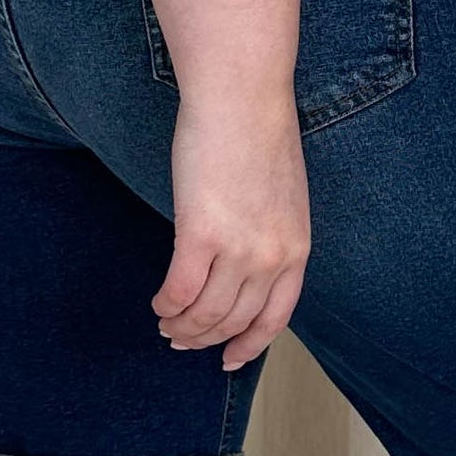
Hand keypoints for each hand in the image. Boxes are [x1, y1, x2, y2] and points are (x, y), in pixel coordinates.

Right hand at [154, 85, 310, 372]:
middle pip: (234, 320)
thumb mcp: (281, 196)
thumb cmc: (256, 132)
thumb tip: (240, 263)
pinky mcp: (200, 234)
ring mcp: (238, 248)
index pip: (275, 317)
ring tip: (166, 324)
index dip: (250, 344)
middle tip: (180, 340)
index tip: (229, 358)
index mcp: (296, 247)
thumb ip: (267, 234)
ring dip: (182, 325)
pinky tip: (158, 303)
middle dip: (205, 338)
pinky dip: (166, 304)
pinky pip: (179, 290)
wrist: (242, 96)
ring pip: (205, 313)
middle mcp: (272, 256)